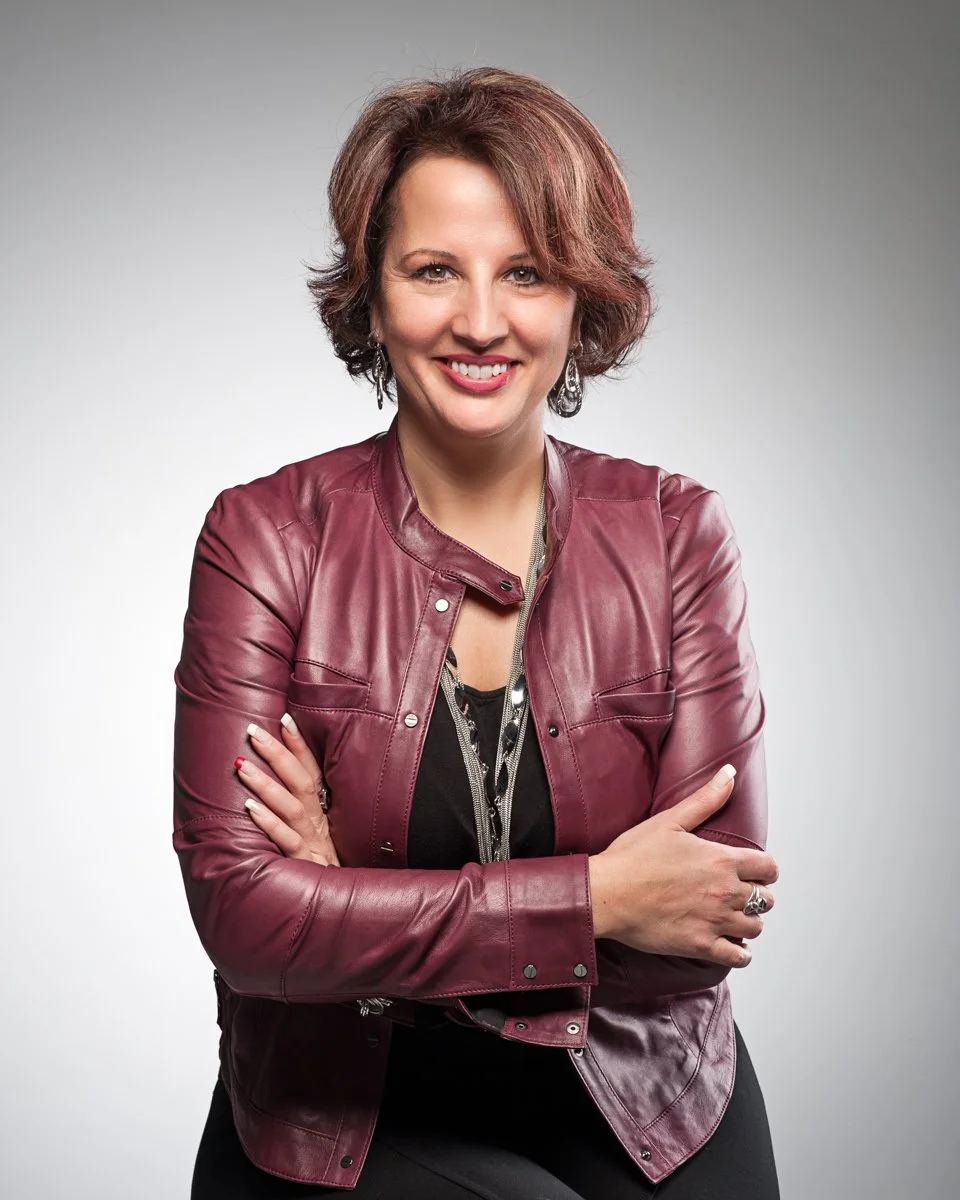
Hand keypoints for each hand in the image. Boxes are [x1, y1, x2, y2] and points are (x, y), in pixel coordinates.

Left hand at [234, 715, 340, 865]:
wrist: (344, 907)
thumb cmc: (322, 870)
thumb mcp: (316, 837)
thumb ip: (300, 812)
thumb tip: (272, 785)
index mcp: (321, 813)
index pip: (312, 770)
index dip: (299, 744)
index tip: (284, 718)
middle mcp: (318, 823)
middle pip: (300, 781)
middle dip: (277, 753)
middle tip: (253, 731)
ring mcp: (313, 843)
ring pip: (291, 806)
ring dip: (266, 783)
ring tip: (242, 764)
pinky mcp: (304, 864)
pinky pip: (286, 840)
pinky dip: (268, 822)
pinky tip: (250, 808)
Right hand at [588, 765, 777, 967]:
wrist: (607, 893)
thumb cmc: (633, 856)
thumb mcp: (670, 820)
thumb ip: (705, 799)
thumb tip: (730, 773)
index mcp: (721, 860)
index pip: (768, 868)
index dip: (765, 869)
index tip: (754, 871)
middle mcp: (725, 891)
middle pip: (766, 899)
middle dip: (757, 895)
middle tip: (740, 893)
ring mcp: (715, 921)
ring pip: (756, 927)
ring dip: (749, 921)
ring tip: (734, 917)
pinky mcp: (701, 946)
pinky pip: (738, 957)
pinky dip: (740, 952)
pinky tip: (730, 944)